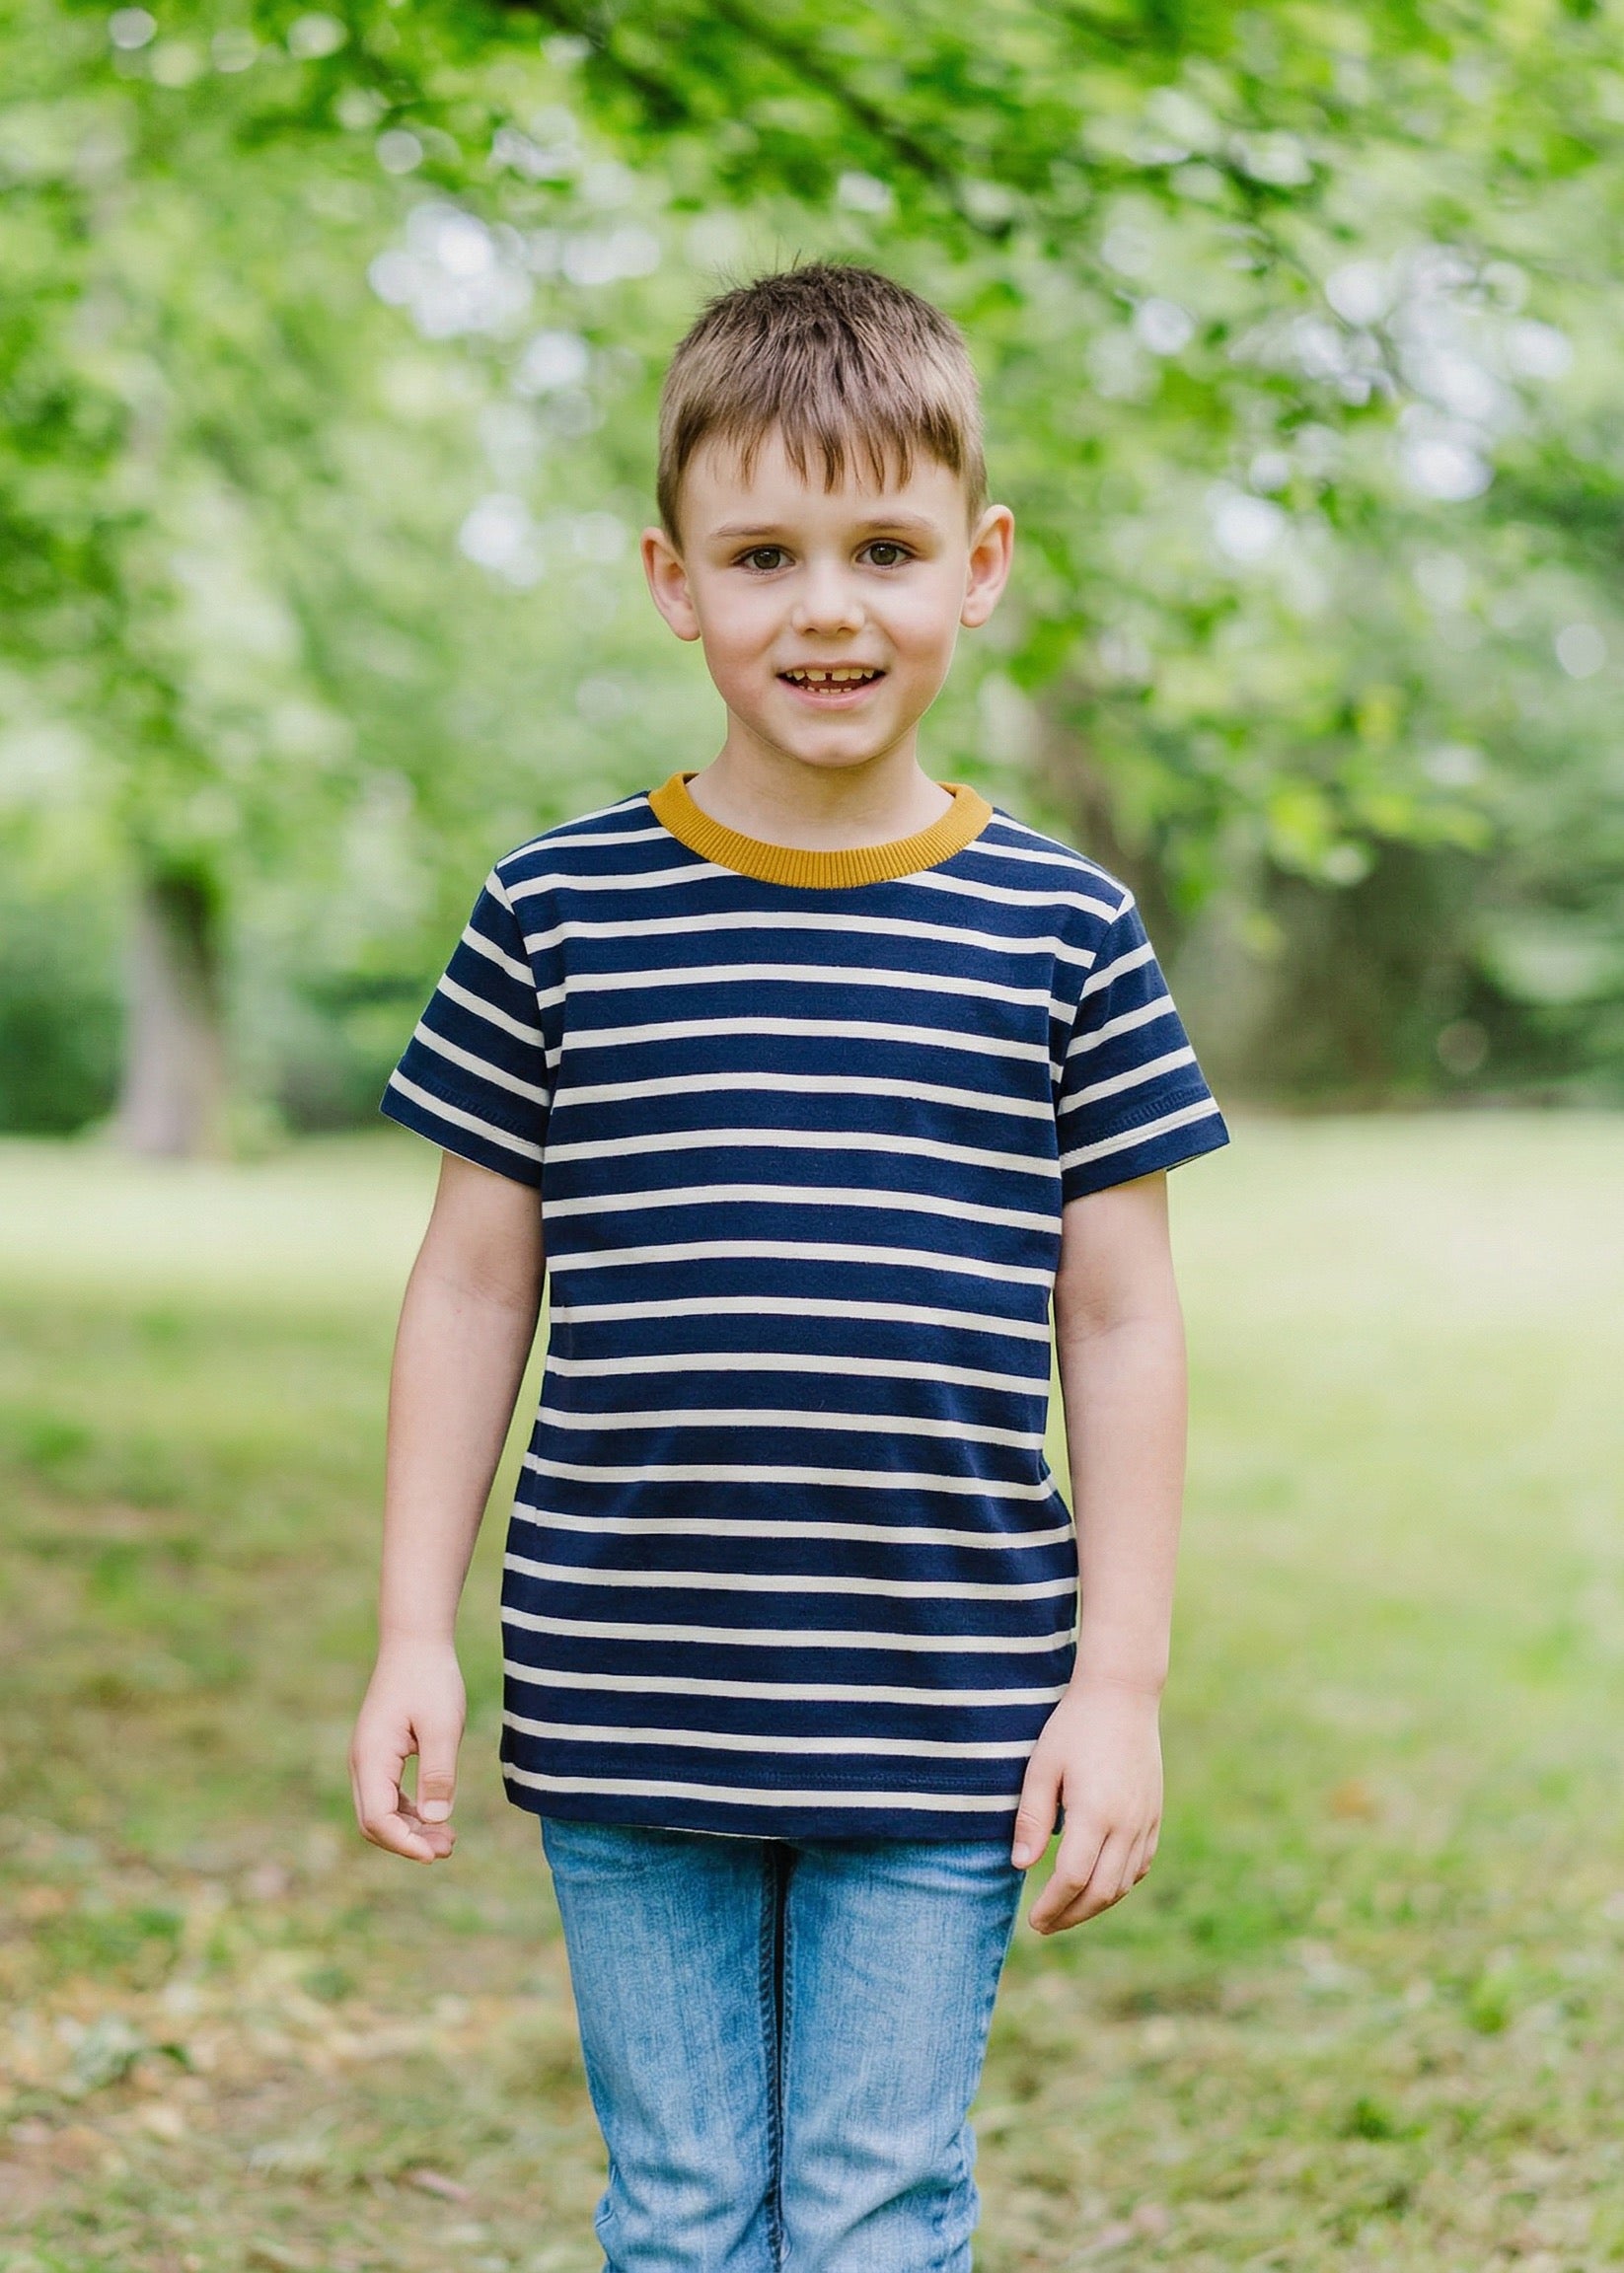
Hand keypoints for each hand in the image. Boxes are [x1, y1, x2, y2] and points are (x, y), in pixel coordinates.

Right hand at [349, 1641, 465, 1862]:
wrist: (415, 1642)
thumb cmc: (430, 1680)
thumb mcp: (441, 1726)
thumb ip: (438, 1773)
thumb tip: (436, 1819)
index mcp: (372, 1757)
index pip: (378, 1818)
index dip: (405, 1843)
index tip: (436, 1855)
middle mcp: (362, 1762)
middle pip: (374, 1822)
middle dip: (408, 1842)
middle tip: (449, 1848)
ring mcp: (369, 1759)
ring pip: (380, 1811)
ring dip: (411, 1829)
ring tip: (449, 1840)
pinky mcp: (380, 1754)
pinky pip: (388, 1796)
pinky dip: (410, 1812)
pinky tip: (437, 1816)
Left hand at [1011, 1681, 1161, 1933]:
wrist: (1123, 1696)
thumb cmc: (1074, 1727)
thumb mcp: (1042, 1766)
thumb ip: (1032, 1818)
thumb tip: (1021, 1866)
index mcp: (1095, 1813)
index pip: (1073, 1879)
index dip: (1052, 1906)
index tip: (1033, 1921)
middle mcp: (1126, 1823)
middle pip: (1101, 1892)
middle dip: (1071, 1916)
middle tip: (1045, 1926)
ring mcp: (1146, 1821)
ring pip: (1124, 1884)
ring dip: (1095, 1905)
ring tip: (1066, 1911)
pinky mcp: (1154, 1815)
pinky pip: (1141, 1865)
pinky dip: (1119, 1885)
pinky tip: (1099, 1886)